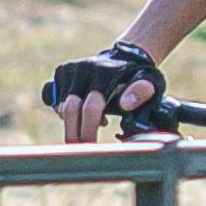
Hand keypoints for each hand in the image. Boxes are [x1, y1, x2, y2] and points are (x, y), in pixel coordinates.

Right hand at [44, 41, 164, 144]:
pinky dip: (65, 112)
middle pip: (70, 109)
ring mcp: (70, 70)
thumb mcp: (149, 83)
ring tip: (94, 122)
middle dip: (74, 133)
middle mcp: (83, 70)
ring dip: (73, 122)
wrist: (124, 57)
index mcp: (104, 74)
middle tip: (81, 148)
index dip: (89, 130)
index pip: (91, 108)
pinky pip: (57, 100)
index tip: (92, 146)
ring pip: (63, 106)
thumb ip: (141, 93)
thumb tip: (125, 104)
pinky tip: (81, 113)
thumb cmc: (138, 76)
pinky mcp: (61, 72)